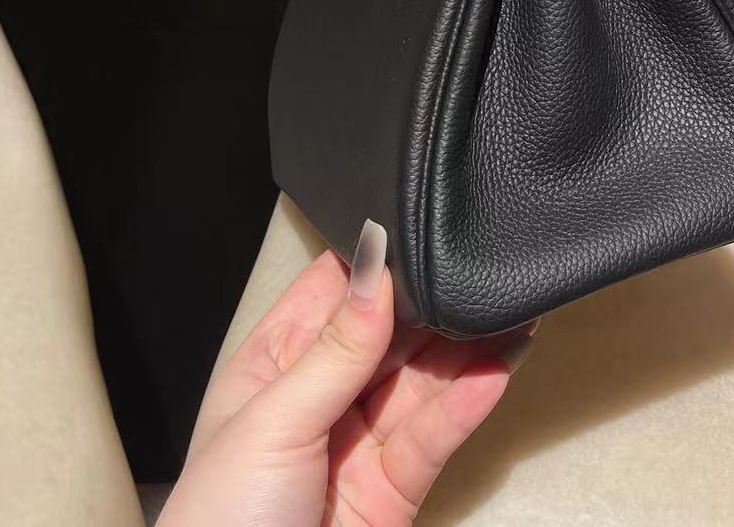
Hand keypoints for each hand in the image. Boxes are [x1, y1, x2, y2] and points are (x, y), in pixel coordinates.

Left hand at [159, 220, 534, 525]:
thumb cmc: (220, 521)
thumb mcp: (271, 423)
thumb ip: (333, 351)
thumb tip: (376, 272)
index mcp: (273, 365)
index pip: (332, 294)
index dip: (376, 266)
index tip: (420, 234)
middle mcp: (320, 396)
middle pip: (389, 334)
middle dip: (435, 306)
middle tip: (484, 274)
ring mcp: (360, 442)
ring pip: (422, 382)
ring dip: (467, 351)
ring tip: (513, 316)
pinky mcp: (394, 488)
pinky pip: (435, 436)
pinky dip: (468, 405)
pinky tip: (495, 373)